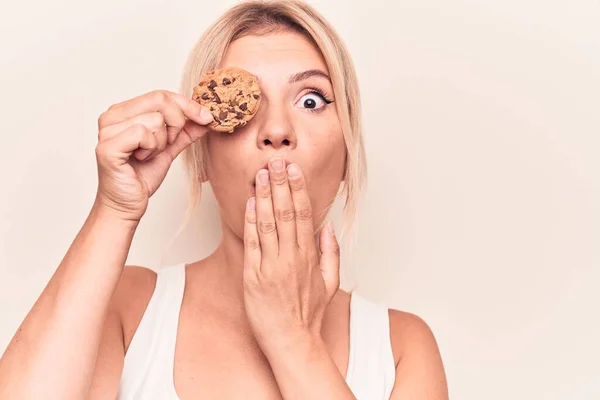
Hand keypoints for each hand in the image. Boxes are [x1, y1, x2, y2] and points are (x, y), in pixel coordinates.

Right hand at [94, 90, 212, 221]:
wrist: (127, 205)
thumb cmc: (142, 177)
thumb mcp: (169, 148)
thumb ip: (184, 131)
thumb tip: (206, 117)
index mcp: (123, 111)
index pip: (161, 94)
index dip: (187, 105)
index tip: (207, 118)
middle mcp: (111, 116)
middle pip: (159, 100)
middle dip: (176, 123)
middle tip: (169, 144)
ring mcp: (107, 130)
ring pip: (155, 120)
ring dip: (161, 142)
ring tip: (148, 155)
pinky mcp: (107, 146)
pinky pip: (143, 134)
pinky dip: (151, 149)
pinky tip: (141, 159)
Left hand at [242, 157, 340, 351]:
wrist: (293, 342)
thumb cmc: (310, 314)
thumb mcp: (331, 282)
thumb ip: (330, 252)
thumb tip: (328, 225)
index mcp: (309, 256)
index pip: (303, 214)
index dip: (297, 189)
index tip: (293, 170)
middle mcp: (291, 257)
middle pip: (285, 213)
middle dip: (279, 184)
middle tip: (275, 161)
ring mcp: (271, 266)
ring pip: (268, 223)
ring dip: (263, 196)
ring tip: (260, 174)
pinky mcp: (253, 277)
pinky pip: (252, 244)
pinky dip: (250, 222)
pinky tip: (249, 203)